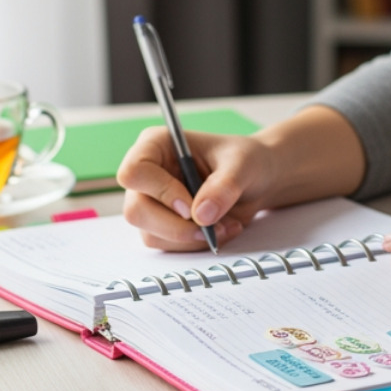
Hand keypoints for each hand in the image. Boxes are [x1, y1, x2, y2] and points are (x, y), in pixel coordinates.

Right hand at [117, 128, 280, 250]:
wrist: (256, 181)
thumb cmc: (245, 160)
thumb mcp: (242, 165)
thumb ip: (224, 186)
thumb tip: (201, 215)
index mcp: (156, 145)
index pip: (134, 172)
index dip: (160, 192)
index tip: (190, 206)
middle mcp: (147, 174)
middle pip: (136, 211)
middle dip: (176, 227)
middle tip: (210, 227)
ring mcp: (151, 201)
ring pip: (150, 233)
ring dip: (191, 238)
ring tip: (225, 226)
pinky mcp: (161, 225)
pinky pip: (167, 245)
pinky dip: (195, 244)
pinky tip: (220, 230)